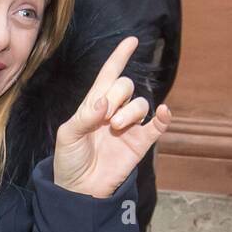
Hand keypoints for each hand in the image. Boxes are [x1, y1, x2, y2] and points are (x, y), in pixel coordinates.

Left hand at [53, 36, 171, 196]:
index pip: (109, 75)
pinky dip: (163, 117)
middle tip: (106, 117)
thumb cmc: (69, 160)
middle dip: (118, 95)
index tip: (131, 41)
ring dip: (130, 111)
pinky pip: (157, 125)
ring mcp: (128, 127)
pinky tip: (163, 112)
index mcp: (93, 105)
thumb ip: (85, 116)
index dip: (119, 57)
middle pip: (125, 86)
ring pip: (140, 104)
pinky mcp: (139, 144)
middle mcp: (113, 112)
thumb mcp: (68, 135)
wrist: (78, 190)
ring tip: (116, 127)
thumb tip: (105, 102)